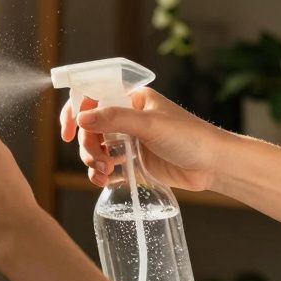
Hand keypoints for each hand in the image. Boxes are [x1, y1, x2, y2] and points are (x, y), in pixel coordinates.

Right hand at [61, 88, 231, 192]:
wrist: (214, 165)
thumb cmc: (190, 136)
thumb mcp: (150, 124)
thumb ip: (115, 119)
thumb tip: (82, 117)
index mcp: (131, 99)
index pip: (92, 99)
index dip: (74, 113)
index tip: (66, 133)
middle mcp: (128, 118)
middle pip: (91, 128)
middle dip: (88, 146)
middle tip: (99, 161)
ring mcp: (131, 140)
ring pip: (97, 148)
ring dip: (94, 161)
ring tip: (105, 173)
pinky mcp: (136, 161)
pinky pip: (109, 166)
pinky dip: (102, 174)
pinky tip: (105, 181)